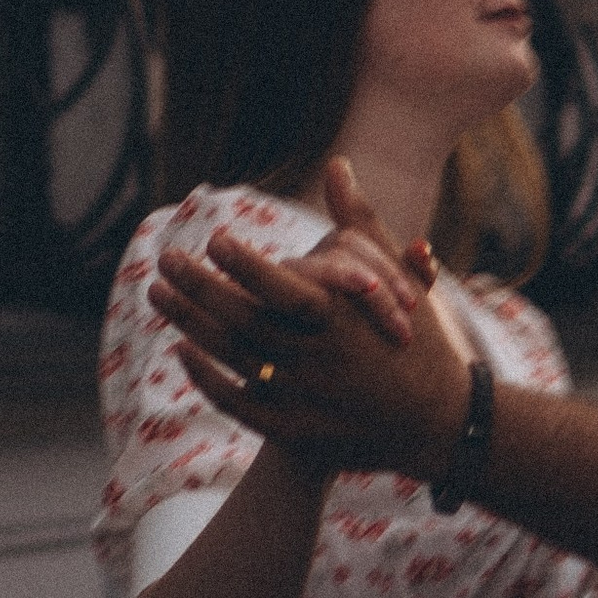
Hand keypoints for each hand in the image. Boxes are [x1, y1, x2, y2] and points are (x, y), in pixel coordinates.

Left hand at [153, 157, 475, 478]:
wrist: (440, 423)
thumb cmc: (420, 339)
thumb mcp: (398, 279)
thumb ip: (360, 223)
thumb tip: (336, 164)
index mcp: (347, 320)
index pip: (286, 291)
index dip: (248, 266)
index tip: (213, 237)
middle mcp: (321, 360)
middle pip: (246, 323)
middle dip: (200, 290)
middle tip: (164, 259)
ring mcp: (306, 399)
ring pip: (235, 359)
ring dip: (191, 324)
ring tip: (157, 293)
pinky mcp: (296, 433)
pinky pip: (238, 403)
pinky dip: (206, 377)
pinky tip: (181, 349)